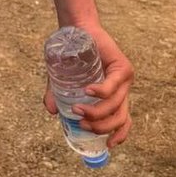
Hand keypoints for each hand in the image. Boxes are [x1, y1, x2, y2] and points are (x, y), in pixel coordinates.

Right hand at [42, 23, 133, 147]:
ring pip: (116, 104)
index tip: (108, 146)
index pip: (124, 121)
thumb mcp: (63, 81)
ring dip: (96, 111)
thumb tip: (51, 112)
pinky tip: (87, 91)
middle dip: (100, 126)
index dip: (119, 135)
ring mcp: (125, 79)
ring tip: (77, 109)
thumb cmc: (71, 57)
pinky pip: (112, 86)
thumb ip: (58, 97)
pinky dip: (100, 92)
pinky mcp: (123, 67)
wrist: (77, 30)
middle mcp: (123, 91)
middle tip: (80, 123)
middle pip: (120, 117)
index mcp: (114, 97)